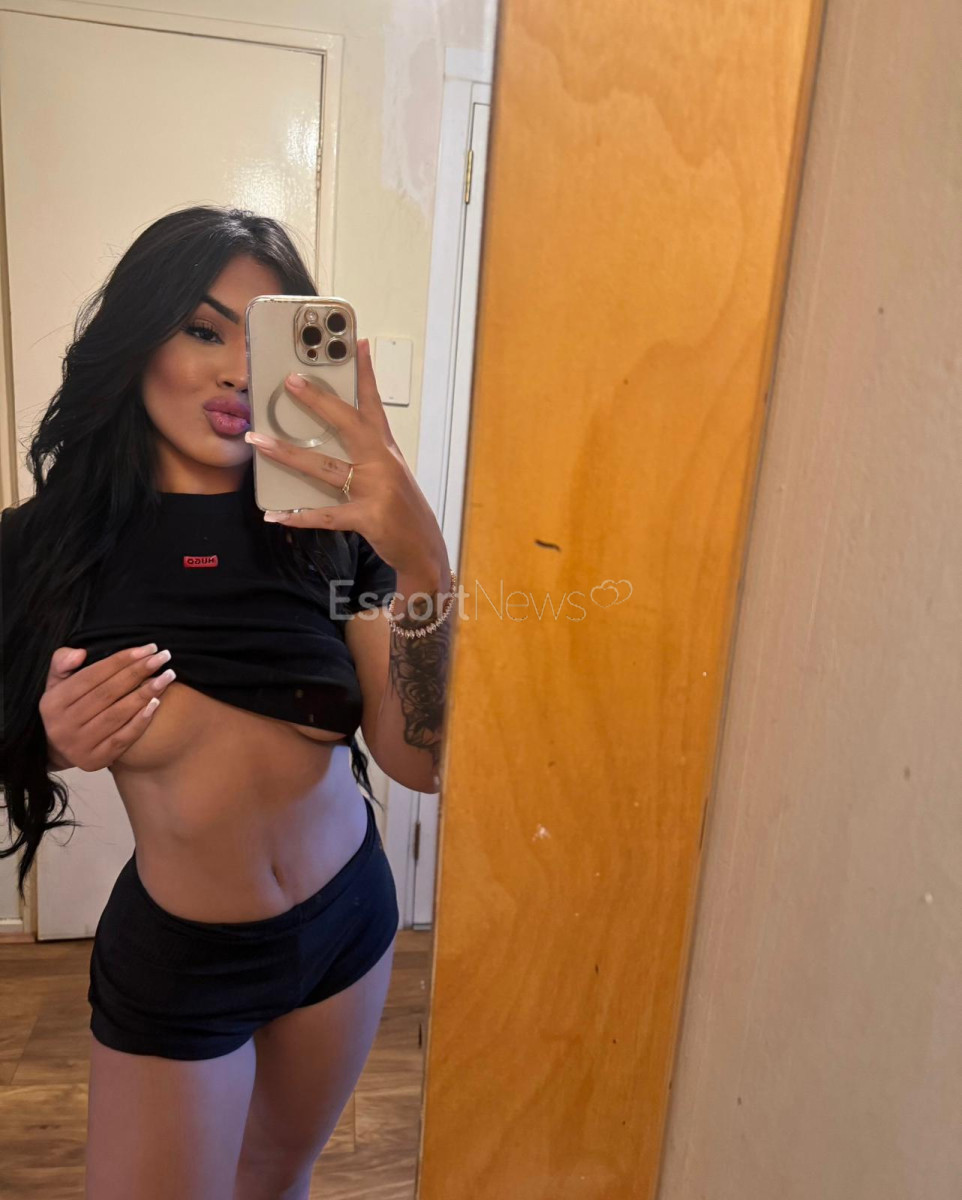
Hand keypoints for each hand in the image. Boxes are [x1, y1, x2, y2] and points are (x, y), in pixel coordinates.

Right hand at [39, 644, 176, 771]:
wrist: (59, 750)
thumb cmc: (65, 707)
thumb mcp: (56, 683)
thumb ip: (62, 662)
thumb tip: (80, 653)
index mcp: (53, 702)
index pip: (92, 676)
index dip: (121, 660)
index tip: (148, 648)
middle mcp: (63, 725)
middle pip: (107, 693)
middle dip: (138, 672)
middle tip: (163, 657)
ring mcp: (79, 745)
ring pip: (117, 715)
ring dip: (145, 693)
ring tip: (166, 677)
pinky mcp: (95, 760)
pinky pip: (122, 738)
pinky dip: (141, 720)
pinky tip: (157, 703)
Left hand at [244, 338, 448, 577]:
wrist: (424, 549)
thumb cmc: (401, 509)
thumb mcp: (390, 475)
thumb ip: (364, 456)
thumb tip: (322, 444)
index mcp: (386, 449)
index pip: (374, 404)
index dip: (366, 374)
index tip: (358, 343)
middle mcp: (382, 463)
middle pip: (347, 424)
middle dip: (317, 401)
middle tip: (290, 381)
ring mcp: (376, 489)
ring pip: (325, 467)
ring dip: (288, 455)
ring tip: (260, 442)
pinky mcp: (368, 517)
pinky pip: (326, 514)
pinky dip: (299, 516)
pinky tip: (276, 514)